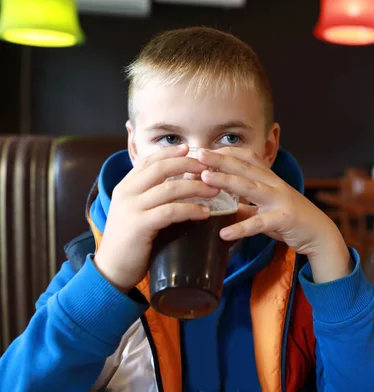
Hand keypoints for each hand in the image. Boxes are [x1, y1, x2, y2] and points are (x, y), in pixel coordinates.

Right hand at [95, 145, 219, 291]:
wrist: (111, 269)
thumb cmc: (130, 242)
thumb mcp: (136, 212)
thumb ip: (151, 197)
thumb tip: (182, 186)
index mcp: (125, 186)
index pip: (150, 161)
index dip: (171, 153)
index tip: (190, 150)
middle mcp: (127, 192)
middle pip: (162, 168)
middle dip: (188, 165)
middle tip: (209, 168)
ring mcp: (132, 208)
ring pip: (170, 188)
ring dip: (196, 187)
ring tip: (215, 191)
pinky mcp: (139, 225)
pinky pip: (170, 211)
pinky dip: (191, 210)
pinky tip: (206, 213)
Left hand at [198, 148, 350, 282]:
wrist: (320, 234)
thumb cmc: (291, 220)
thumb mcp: (266, 209)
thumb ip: (245, 207)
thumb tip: (223, 207)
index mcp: (270, 179)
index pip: (247, 157)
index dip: (226, 152)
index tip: (204, 152)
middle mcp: (274, 184)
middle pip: (245, 166)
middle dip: (220, 159)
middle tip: (198, 154)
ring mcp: (280, 200)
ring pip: (250, 187)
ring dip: (226, 180)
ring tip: (205, 179)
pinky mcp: (283, 219)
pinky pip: (259, 223)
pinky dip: (241, 228)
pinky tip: (223, 233)